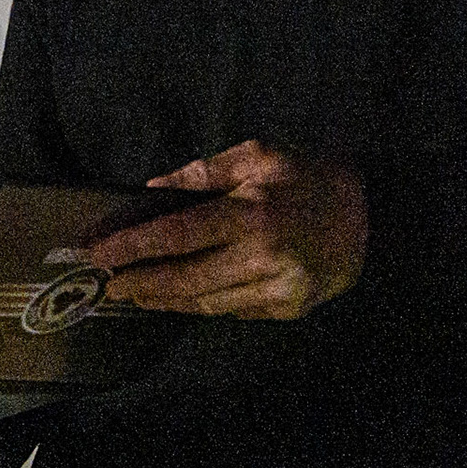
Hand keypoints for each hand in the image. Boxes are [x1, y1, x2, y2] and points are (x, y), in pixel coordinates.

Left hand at [88, 139, 367, 319]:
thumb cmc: (304, 176)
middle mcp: (263, 258)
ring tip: (135, 293)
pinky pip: (233, 311)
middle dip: (141, 283)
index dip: (133, 247)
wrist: (369, 215)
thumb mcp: (256, 156)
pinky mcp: (288, 309)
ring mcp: (278, 289)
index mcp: (251, 214)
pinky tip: (178, 299)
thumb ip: (202, 173)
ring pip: (207, 302)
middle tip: (108, 284)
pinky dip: (201, 305)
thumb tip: (152, 188)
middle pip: (186, 279)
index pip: (177, 235)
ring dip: (166, 300)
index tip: (97, 253)